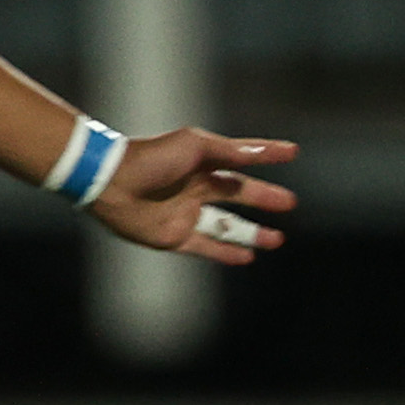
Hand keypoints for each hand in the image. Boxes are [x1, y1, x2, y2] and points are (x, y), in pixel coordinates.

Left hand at [87, 130, 297, 264]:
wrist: (112, 183)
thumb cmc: (152, 158)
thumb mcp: (195, 146)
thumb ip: (228, 151)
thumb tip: (259, 152)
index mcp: (202, 160)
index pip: (242, 156)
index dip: (266, 153)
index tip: (292, 152)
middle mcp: (197, 186)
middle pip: (238, 193)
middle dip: (264, 198)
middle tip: (289, 202)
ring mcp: (187, 212)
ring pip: (227, 225)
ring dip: (252, 233)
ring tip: (277, 240)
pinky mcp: (175, 236)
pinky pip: (206, 247)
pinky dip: (227, 252)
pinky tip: (248, 257)